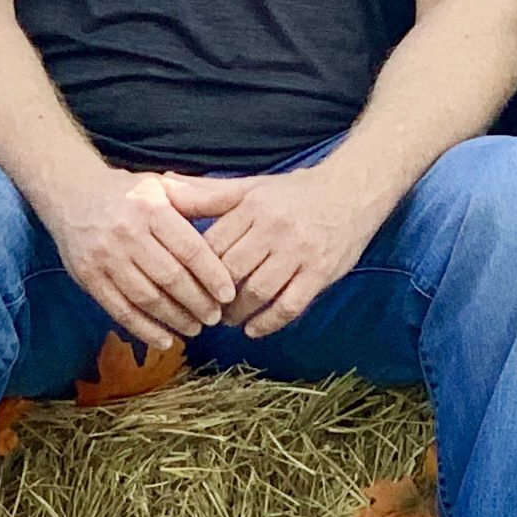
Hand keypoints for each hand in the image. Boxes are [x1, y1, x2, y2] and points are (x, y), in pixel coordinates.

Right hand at [47, 168, 238, 348]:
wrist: (71, 192)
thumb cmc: (127, 192)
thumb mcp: (163, 185)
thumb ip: (200, 198)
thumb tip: (241, 202)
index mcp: (151, 208)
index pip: (190, 248)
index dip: (212, 275)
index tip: (228, 294)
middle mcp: (127, 233)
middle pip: (170, 277)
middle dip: (197, 302)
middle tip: (216, 317)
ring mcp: (105, 257)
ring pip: (146, 298)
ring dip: (175, 319)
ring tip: (195, 328)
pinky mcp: (88, 277)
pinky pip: (120, 310)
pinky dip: (144, 329)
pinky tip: (165, 340)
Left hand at [162, 165, 390, 340]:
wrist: (352, 191)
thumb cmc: (294, 192)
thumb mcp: (250, 187)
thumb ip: (207, 193)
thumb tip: (164, 187)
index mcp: (253, 206)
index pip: (212, 245)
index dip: (193, 269)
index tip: (183, 285)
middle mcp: (275, 229)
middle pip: (231, 272)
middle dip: (211, 296)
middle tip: (199, 310)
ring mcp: (300, 252)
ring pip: (258, 292)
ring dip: (237, 313)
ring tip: (225, 320)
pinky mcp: (321, 273)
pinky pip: (290, 306)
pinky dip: (268, 322)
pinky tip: (253, 329)